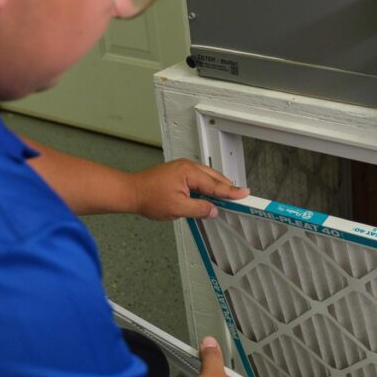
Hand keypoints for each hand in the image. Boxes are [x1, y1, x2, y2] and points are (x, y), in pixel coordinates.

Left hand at [130, 159, 248, 220]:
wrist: (131, 192)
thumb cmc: (149, 197)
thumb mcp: (177, 208)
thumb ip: (198, 209)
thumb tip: (213, 210)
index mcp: (189, 172)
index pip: (215, 185)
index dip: (231, 191)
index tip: (244, 194)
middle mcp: (187, 166)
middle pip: (214, 178)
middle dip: (227, 187)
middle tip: (241, 195)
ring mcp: (182, 168)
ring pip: (207, 177)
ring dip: (217, 186)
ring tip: (229, 196)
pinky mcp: (178, 172)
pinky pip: (199, 178)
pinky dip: (207, 185)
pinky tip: (210, 193)